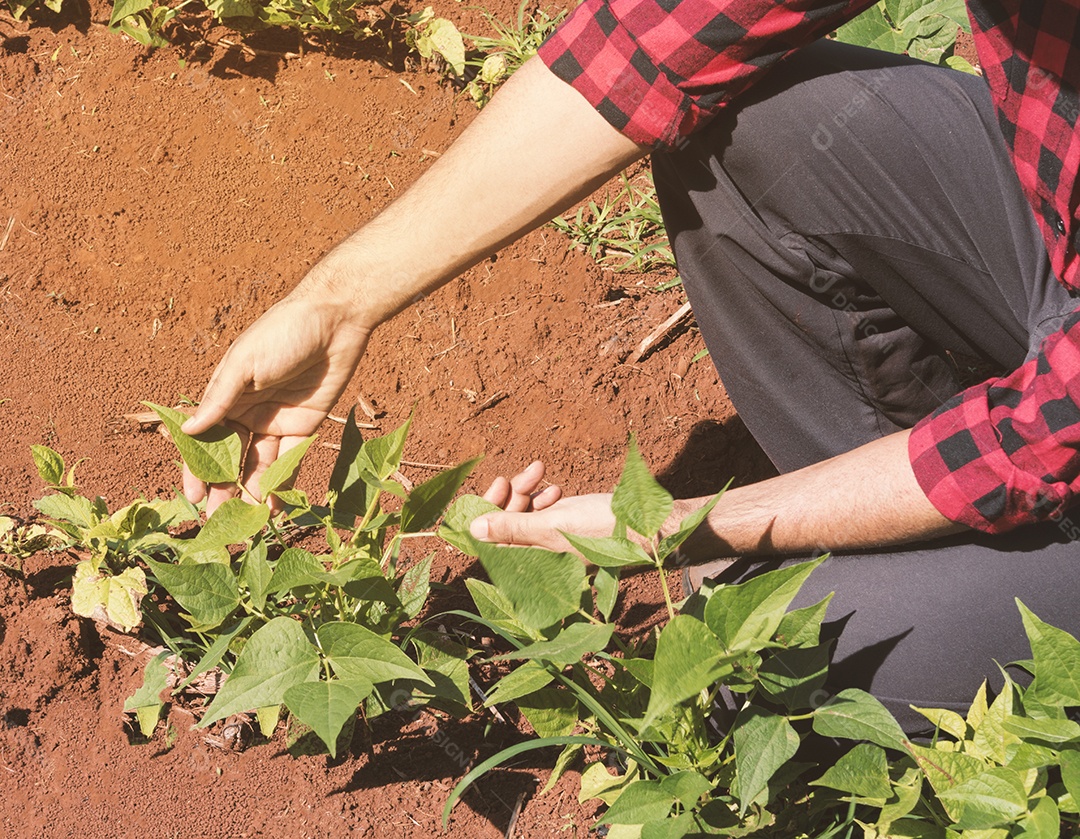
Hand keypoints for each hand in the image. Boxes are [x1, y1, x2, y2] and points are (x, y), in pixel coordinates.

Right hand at [181, 288, 370, 513]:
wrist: (335, 319)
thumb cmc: (283, 332)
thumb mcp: (244, 362)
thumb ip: (219, 398)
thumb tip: (188, 430)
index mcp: (226, 395)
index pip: (205, 439)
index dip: (197, 468)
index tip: (193, 497)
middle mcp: (247, 412)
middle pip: (231, 458)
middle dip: (224, 489)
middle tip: (219, 521)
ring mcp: (276, 421)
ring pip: (259, 465)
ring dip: (251, 492)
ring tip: (247, 523)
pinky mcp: (306, 427)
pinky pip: (290, 460)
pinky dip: (282, 484)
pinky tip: (274, 508)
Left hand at [470, 461, 616, 552]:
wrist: (644, 526)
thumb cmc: (601, 531)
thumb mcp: (553, 527)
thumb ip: (513, 529)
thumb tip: (472, 529)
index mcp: (529, 563)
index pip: (490, 540)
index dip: (487, 511)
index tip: (498, 485)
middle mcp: (534, 553)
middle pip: (503, 521)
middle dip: (510, 495)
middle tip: (521, 476)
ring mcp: (547, 538)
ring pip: (520, 510)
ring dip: (526, 489)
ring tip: (541, 472)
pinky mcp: (559, 524)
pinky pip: (537, 508)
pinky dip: (542, 494)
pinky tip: (555, 487)